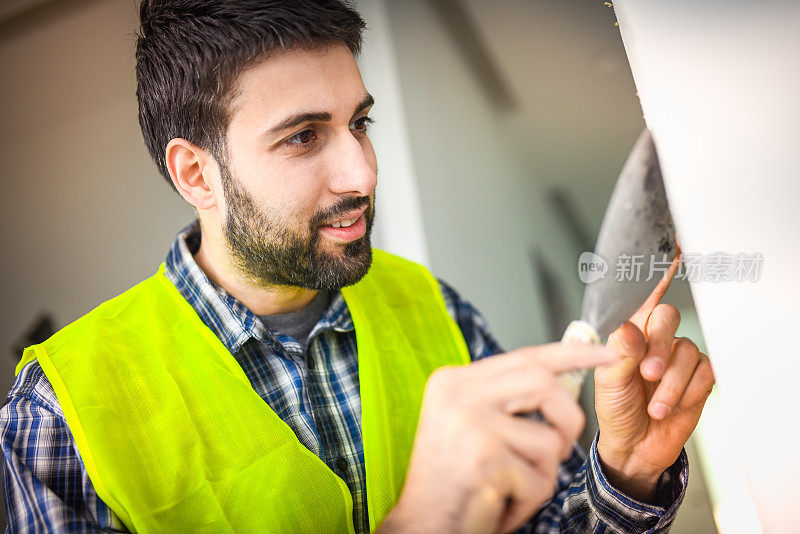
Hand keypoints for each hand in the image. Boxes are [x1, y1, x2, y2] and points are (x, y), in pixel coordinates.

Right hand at [378, 343, 617, 533]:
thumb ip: (507, 399)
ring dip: (542, 474)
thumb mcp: (469, 424)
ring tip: (509, 486)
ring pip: (550, 441)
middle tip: (559, 447)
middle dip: (568, 420)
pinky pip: (540, 481)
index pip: (524, 356)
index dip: (572, 353)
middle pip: (545, 385)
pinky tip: (498, 505)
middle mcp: (459, 394)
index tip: (606, 353)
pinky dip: (528, 503)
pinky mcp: (485, 461)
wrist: (420, 525)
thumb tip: (562, 380)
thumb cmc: (450, 480)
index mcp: (454, 381)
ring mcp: (470, 424)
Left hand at [594, 256, 715, 501]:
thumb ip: (620, 353)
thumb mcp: (608, 381)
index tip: (672, 248)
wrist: (633, 446)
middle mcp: (653, 338)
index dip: (657, 271)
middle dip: (659, 348)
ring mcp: (677, 356)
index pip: (642, 295)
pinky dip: (686, 392)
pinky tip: (670, 406)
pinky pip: (703, 372)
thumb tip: (630, 331)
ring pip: (686, 350)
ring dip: (670, 383)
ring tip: (653, 405)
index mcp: (628, 332)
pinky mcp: (698, 377)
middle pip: (667, 318)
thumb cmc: (614, 408)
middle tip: (647, 374)